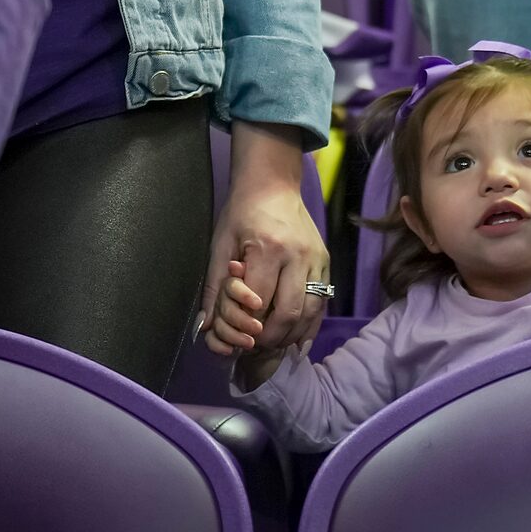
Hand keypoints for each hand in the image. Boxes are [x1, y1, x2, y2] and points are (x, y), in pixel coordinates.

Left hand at [199, 123, 329, 357]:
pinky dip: (310, 325)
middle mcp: (298, 256)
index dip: (245, 325)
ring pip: (310, 312)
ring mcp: (317, 259)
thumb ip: (214, 287)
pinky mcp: (326, 261)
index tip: (235, 338)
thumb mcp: (220, 244)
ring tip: (272, 344)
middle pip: (288, 313)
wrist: (274, 184)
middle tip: (254, 347)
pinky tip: (297, 340)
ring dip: (291, 336)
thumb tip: (205, 326)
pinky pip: (322, 302)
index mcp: (269, 249)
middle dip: (269, 338)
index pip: (258, 302)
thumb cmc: (242, 212)